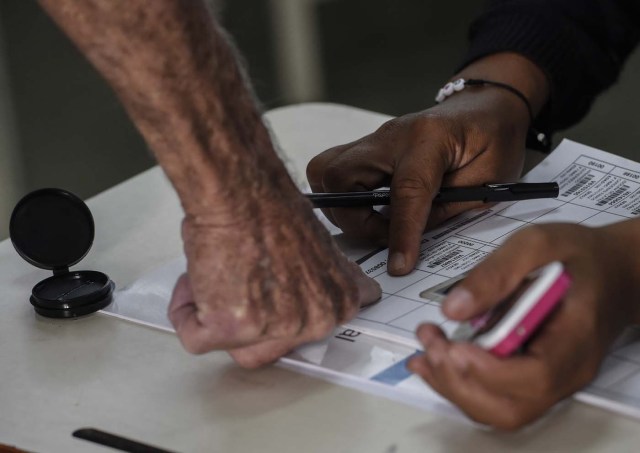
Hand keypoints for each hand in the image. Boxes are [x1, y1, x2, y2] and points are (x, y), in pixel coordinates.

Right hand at [167, 180, 380, 367]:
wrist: (242, 191)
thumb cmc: (271, 209)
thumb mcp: (323, 248)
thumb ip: (332, 280)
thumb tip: (356, 293)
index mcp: (340, 304)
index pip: (305, 334)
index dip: (273, 312)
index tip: (263, 295)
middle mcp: (314, 323)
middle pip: (266, 346)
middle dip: (242, 317)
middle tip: (234, 279)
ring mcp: (276, 329)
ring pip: (231, 344)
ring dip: (214, 312)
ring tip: (216, 271)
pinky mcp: (232, 330)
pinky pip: (195, 338)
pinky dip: (185, 310)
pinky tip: (197, 277)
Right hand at [307, 88, 528, 274]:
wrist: (484, 105)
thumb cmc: (493, 139)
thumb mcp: (488, 178)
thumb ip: (447, 208)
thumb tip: (409, 240)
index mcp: (430, 139)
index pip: (406, 190)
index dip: (400, 232)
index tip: (400, 265)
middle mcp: (392, 135)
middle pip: (342, 176)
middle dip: (354, 218)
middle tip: (385, 236)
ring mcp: (373, 139)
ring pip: (325, 171)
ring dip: (341, 207)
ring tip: (374, 223)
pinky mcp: (364, 148)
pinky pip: (330, 170)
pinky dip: (339, 196)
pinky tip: (366, 209)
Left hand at [407, 222, 639, 429]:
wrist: (612, 272)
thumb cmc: (578, 257)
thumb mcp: (538, 244)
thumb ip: (496, 273)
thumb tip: (453, 308)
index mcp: (576, 336)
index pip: (537, 376)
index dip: (489, 370)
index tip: (454, 345)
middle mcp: (567, 372)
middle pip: (511, 406)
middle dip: (460, 380)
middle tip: (430, 341)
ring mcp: (552, 382)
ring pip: (499, 410)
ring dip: (453, 385)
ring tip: (425, 348)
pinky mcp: (533, 380)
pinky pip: (496, 398)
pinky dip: (460, 384)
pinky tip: (434, 360)